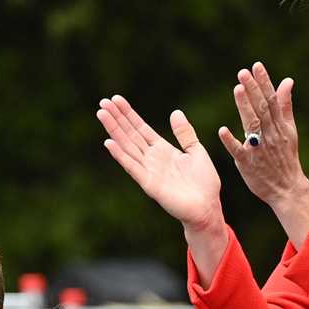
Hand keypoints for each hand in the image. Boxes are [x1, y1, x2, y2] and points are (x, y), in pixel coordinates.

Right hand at [97, 94, 224, 232]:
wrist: (207, 208)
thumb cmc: (204, 183)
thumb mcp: (197, 151)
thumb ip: (185, 133)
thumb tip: (175, 112)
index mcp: (162, 150)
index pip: (141, 128)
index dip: (129, 114)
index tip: (116, 100)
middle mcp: (151, 159)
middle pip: (130, 134)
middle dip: (117, 118)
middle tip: (103, 102)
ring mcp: (148, 170)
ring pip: (127, 146)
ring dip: (114, 130)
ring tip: (102, 114)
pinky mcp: (148, 183)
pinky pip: (131, 166)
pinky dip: (120, 154)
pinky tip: (109, 142)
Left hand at [216, 63, 308, 207]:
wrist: (287, 188)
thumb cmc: (285, 157)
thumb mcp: (289, 130)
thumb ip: (285, 106)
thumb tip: (287, 81)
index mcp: (279, 126)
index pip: (271, 100)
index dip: (264, 82)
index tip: (256, 65)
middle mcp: (270, 134)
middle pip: (262, 109)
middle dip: (253, 89)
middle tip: (243, 72)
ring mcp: (259, 149)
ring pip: (252, 125)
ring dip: (244, 107)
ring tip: (237, 89)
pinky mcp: (248, 163)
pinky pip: (239, 151)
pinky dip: (231, 141)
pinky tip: (222, 130)